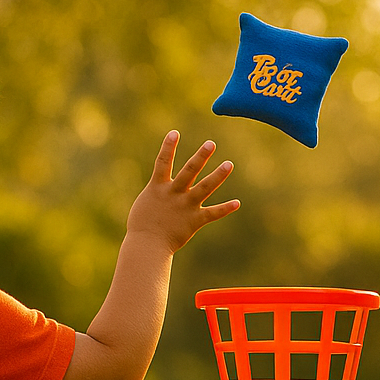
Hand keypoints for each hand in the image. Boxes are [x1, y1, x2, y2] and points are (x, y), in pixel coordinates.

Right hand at [125, 131, 239, 252]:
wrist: (146, 246)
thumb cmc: (141, 226)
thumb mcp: (145, 204)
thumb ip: (157, 194)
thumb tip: (162, 190)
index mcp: (158, 187)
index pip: (162, 162)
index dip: (168, 147)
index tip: (174, 133)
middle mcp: (174, 194)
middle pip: (189, 171)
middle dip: (201, 156)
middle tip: (211, 144)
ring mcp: (185, 206)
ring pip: (204, 188)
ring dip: (217, 176)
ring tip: (229, 164)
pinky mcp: (194, 221)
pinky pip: (212, 213)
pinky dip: (225, 209)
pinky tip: (237, 203)